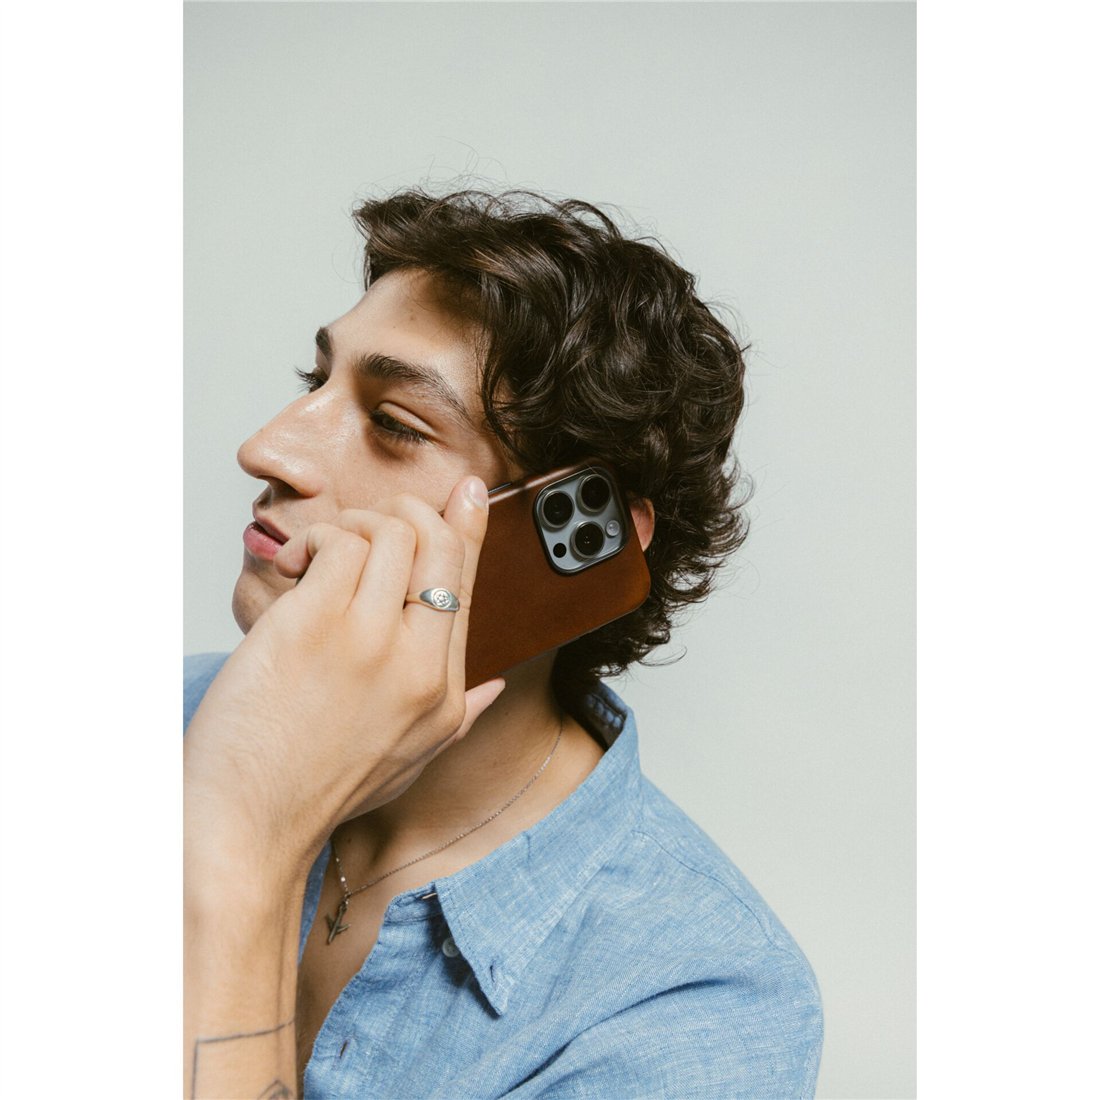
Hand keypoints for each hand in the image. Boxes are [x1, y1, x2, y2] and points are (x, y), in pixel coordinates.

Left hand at [184, 475, 503, 884]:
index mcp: (443, 694)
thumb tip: (494, 686)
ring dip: (349, 528)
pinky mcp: (314, 624)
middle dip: (405, 515)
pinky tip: (293, 570)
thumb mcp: (410, 760)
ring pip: (387, 532)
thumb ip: (459, 714)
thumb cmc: (314, 790)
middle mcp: (418, 664)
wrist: (248, 825)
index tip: (468, 493)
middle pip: (437, 543)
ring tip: (317, 559)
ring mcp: (369, 642)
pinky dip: (312, 543)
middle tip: (365, 529)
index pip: (467, 584)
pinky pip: (335, 543)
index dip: (468, 527)